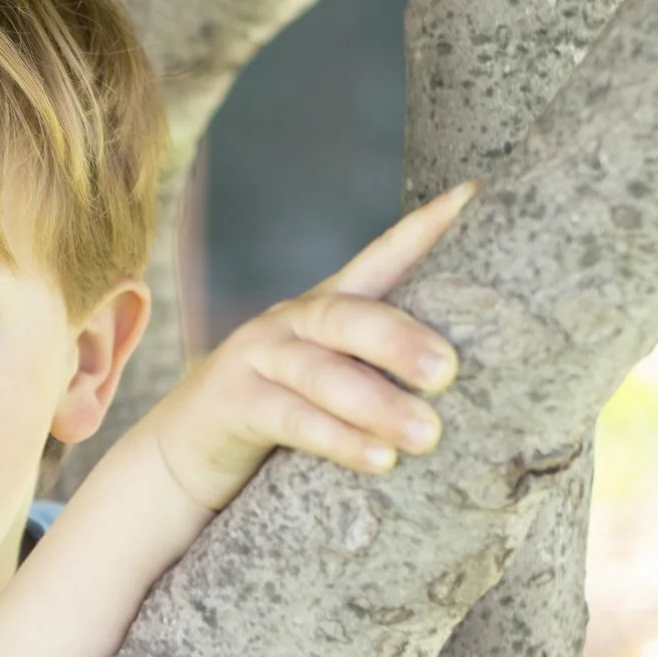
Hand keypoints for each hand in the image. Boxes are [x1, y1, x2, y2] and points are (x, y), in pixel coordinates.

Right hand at [147, 182, 473, 514]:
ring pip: (320, 372)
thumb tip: (474, 382)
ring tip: (427, 435)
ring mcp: (256, 360)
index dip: (421, 229)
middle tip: (450, 371)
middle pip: (347, 316)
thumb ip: (381, 373)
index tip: (472, 196)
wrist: (182, 457)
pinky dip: (337, 438)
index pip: (378, 260)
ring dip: (376, 403)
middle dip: (399, 339)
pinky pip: (290, 418)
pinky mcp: (231, 404)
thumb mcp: (332, 385)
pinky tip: (379, 460)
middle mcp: (289, 322)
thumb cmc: (280, 421)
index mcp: (324, 311)